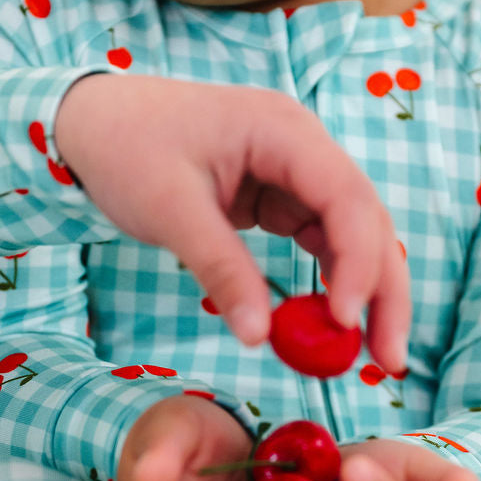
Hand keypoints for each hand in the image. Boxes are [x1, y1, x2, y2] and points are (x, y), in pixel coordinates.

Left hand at [54, 73, 409, 372]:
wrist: (91, 121)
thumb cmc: (124, 147)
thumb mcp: (169, 209)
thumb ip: (220, 269)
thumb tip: (259, 336)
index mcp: (282, 130)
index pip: (346, 197)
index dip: (357, 261)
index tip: (344, 321)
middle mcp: (303, 147)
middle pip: (368, 220)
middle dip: (383, 291)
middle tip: (389, 359)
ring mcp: (296, 173)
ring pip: (355, 236)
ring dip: (367, 293)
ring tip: (376, 355)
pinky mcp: (282, 198)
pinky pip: (323, 243)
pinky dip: (332, 283)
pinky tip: (335, 325)